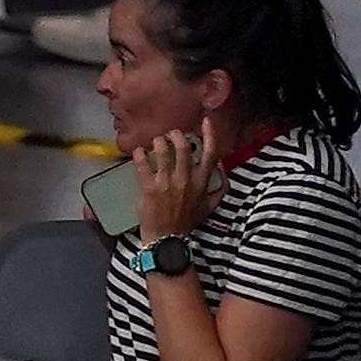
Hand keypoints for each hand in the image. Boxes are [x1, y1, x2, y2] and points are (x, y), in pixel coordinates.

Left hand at [126, 122, 215, 245]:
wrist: (167, 239)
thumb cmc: (187, 222)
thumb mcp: (210, 205)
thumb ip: (219, 187)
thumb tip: (223, 171)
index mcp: (202, 181)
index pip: (211, 152)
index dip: (210, 134)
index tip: (206, 121)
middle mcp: (186, 179)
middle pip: (184, 148)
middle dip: (177, 136)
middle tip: (171, 133)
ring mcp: (167, 182)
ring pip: (164, 153)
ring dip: (159, 142)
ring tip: (156, 140)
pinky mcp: (149, 188)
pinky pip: (143, 166)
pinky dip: (140, 155)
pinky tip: (138, 151)